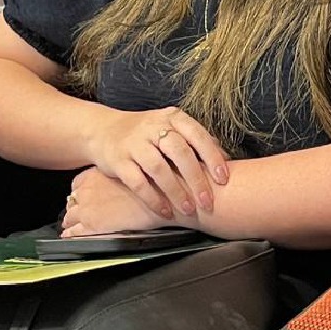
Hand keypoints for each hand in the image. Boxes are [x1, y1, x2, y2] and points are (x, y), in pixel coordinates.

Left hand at [61, 166, 168, 235]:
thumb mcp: (130, 172)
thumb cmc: (151, 184)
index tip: (85, 195)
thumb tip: (115, 181)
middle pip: (72, 199)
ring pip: (69, 216)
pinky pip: (73, 232)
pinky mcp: (92, 226)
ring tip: (75, 226)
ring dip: (72, 220)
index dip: (81, 190)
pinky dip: (71, 234)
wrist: (161, 198)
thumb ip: (116, 176)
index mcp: (94, 175)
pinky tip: (72, 236)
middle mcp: (87, 190)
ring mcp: (87, 209)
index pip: (77, 183)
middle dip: (76, 206)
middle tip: (83, 210)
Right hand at [86, 105, 227, 219]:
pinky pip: (138, 182)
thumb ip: (196, 140)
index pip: (197, 135)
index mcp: (172, 118)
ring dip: (176, 191)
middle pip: (180, 152)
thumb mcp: (171, 127)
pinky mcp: (118, 160)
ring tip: (188, 210)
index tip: (224, 179)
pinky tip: (165, 211)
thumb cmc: (147, 133)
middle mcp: (153, 127)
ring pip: (159, 168)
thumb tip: (227, 158)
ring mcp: (134, 143)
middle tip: (208, 202)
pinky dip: (153, 199)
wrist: (103, 130)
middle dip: (196, 179)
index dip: (212, 157)